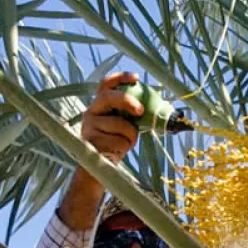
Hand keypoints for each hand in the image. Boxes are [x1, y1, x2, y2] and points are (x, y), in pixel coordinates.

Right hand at [59, 70, 142, 230]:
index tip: (135, 77)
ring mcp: (89, 127)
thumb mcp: (120, 126)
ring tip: (125, 144)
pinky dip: (125, 147)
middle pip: (109, 97)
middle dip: (127, 100)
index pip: (105, 85)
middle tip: (141, 110)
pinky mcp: (92, 142)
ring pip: (121, 125)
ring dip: (131, 136)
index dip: (119, 78)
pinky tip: (117, 152)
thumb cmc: (113, 144)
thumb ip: (129, 115)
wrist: (97, 169)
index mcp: (99, 105)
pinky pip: (120, 141)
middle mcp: (90, 112)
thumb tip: (157, 108)